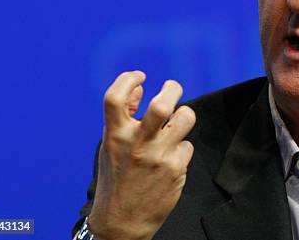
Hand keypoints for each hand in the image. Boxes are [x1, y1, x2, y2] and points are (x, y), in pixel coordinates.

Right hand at [88, 71, 195, 239]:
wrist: (122, 223)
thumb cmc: (116, 178)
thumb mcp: (111, 145)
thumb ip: (124, 115)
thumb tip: (140, 86)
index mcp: (115, 135)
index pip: (115, 97)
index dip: (128, 79)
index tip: (140, 76)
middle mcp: (137, 144)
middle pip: (162, 104)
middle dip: (172, 88)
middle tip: (172, 88)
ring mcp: (158, 156)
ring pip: (185, 118)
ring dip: (184, 115)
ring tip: (177, 122)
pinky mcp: (176, 169)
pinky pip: (187, 146)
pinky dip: (181, 148)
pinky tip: (171, 159)